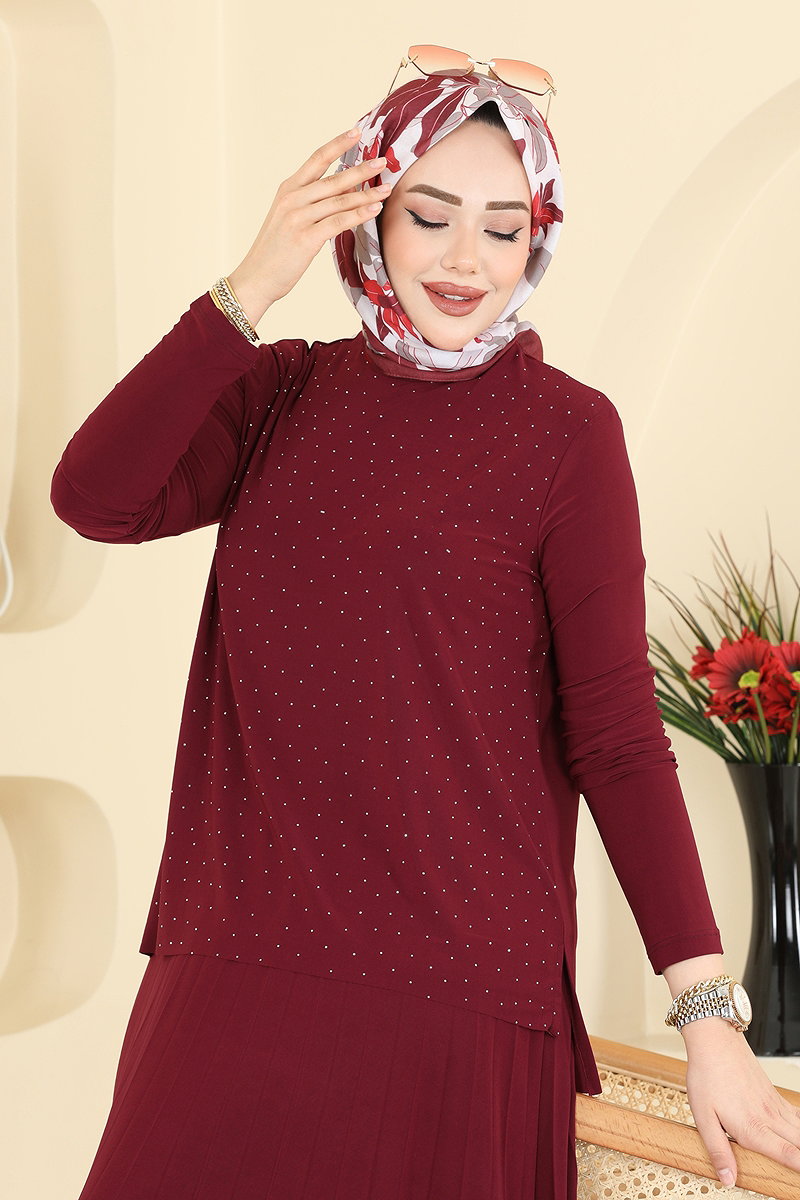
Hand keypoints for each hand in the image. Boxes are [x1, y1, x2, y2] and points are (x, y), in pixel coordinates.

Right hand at [227, 128, 391, 326]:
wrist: (256, 277)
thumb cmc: (275, 251)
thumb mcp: (289, 218)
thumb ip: (311, 203)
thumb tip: (342, 191)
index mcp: (289, 189)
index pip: (316, 159)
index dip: (338, 144)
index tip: (356, 132)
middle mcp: (293, 198)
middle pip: (333, 178)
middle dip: (361, 169)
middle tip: (383, 161)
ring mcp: (298, 217)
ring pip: (339, 200)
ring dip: (366, 194)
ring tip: (387, 189)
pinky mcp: (306, 238)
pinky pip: (338, 222)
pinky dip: (358, 215)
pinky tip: (374, 210)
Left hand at [682, 1017, 799, 1186]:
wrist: (715, 1040)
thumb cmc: (706, 1075)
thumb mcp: (703, 1116)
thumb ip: (718, 1149)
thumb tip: (728, 1178)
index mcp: (752, 1127)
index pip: (786, 1154)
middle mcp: (768, 1117)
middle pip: (799, 1143)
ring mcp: (774, 1105)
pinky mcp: (774, 1095)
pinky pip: (797, 1114)